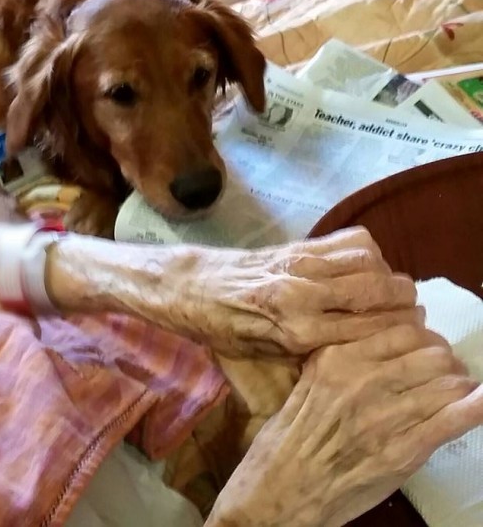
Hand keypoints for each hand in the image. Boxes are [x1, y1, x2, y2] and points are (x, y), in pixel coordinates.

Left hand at [154, 227, 420, 356]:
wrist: (188, 288)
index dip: (398, 329)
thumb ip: (311, 355)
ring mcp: (300, 265)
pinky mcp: (295, 245)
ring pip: (369, 261)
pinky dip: (365, 253)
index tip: (411, 331)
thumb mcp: (264, 359)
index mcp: (297, 333)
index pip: (370, 328)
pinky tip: (359, 266)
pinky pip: (347, 241)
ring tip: (384, 288)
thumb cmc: (223, 330)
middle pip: (378, 290)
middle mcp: (304, 296)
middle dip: (402, 300)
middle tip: (406, 308)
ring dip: (386, 274)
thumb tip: (360, 351)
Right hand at [207, 324, 482, 526]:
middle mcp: (362, 379)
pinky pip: (451, 421)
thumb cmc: (285, 440)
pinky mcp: (402, 452)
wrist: (280, 493)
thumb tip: (380, 341)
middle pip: (431, 353)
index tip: (425, 344)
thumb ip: (339, 361)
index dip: (422, 336)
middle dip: (445, 359)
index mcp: (336, 358)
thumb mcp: (304, 383)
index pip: (401, 330)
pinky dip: (473, 408)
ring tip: (457, 389)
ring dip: (460, 384)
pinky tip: (479, 401)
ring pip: (447, 382)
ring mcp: (385, 416)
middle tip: (443, 370)